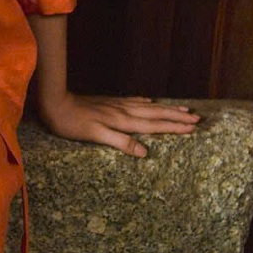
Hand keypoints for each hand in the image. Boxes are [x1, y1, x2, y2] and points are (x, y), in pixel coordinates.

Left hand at [36, 91, 200, 156]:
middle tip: (197, 117)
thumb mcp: (96, 135)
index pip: (154, 125)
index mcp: (123, 121)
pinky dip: (146, 102)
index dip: (174, 126)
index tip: (193, 127)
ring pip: (147, 107)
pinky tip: (150, 100)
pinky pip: (133, 101)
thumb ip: (120, 142)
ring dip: (165, 108)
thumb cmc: (73, 124)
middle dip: (176, 116)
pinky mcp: (108, 103)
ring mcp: (116, 105)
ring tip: (182, 108)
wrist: (55, 102)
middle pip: (156, 113)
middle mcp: (123, 111)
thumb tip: (145, 152)